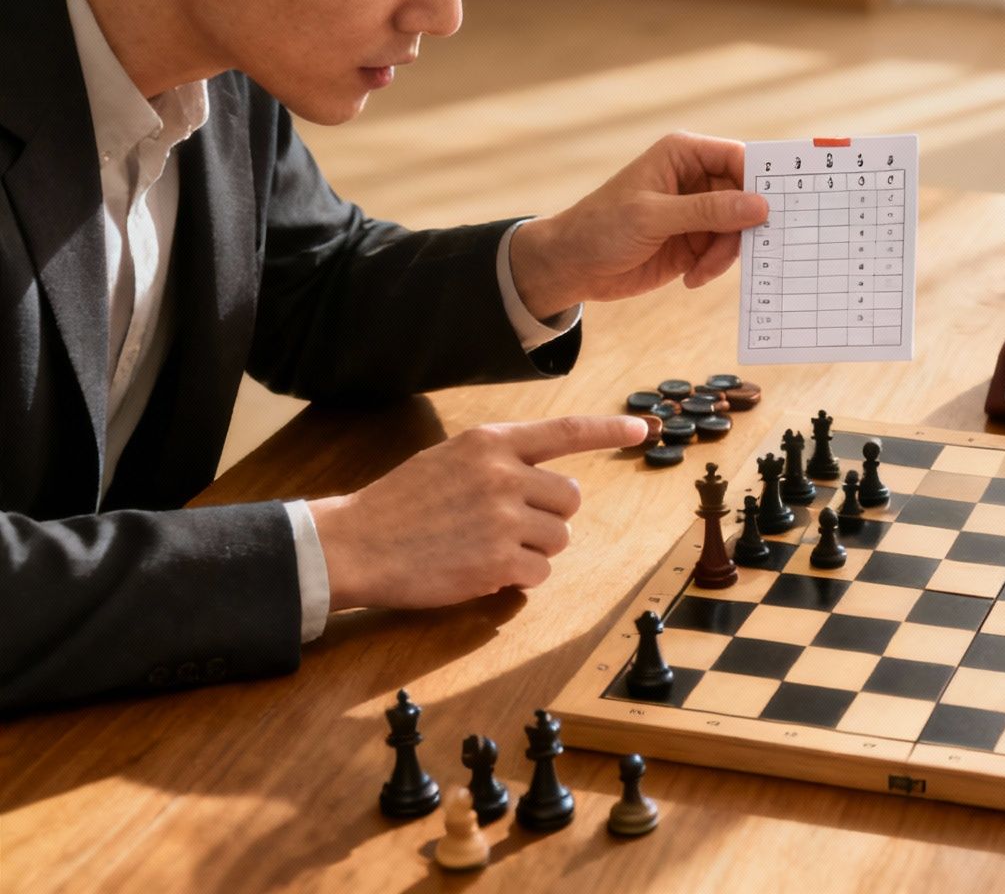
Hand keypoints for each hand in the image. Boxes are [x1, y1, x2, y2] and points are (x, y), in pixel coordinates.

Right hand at [309, 415, 648, 611]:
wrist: (355, 544)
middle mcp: (502, 475)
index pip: (564, 431)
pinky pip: (539, 574)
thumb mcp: (450, 459)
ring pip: (558, 539)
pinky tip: (484, 573)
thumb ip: (500, 462)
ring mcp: (502, 519)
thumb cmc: (401, 504)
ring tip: (489, 549)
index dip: (608, 431)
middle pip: (569, 500)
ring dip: (533, 551)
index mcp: (491, 443)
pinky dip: (519, 580)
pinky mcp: (497, 562)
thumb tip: (546, 483)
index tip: (642, 430)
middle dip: (549, 518)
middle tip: (510, 527)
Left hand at [507, 132, 769, 317]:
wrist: (573, 266)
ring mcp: (698, 211)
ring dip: (725, 254)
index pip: (739, 158)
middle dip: (745, 227)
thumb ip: (708, 210)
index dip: (761, 180)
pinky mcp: (696, 240)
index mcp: (684, 155)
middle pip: (747, 197)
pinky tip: (691, 278)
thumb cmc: (602, 227)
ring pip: (739, 228)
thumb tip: (760, 206)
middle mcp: (696, 179)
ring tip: (700, 271)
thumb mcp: (654, 216)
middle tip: (742, 251)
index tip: (774, 210)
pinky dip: (715, 267)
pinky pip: (725, 251)